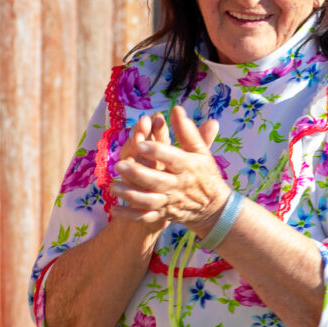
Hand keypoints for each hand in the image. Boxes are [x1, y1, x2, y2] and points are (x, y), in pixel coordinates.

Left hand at [113, 105, 229, 233]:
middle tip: (120, 164)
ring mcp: (170, 202)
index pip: (172, 158)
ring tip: (113, 185)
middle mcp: (178, 185)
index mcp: (188, 167)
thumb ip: (187, 131)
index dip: (156, 151)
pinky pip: (145, 217)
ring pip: (149, 201)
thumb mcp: (200, 151)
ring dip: (130, 195)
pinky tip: (114, 209)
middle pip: (157, 181)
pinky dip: (130, 216)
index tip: (140, 143)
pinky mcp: (164, 215)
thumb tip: (176, 109)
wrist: (215, 208)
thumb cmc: (205, 174)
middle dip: (138, 174)